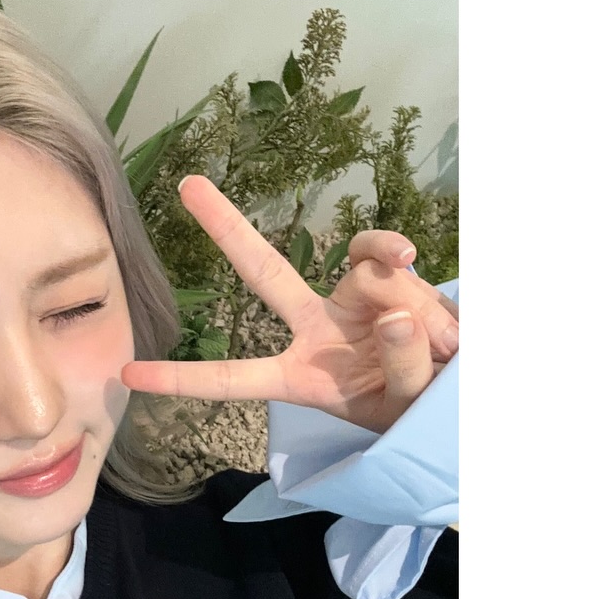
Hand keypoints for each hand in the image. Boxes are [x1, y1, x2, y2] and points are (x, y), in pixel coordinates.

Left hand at [121, 175, 459, 433]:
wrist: (470, 391)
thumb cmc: (424, 413)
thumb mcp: (407, 408)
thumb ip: (400, 366)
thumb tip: (393, 311)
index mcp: (301, 377)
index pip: (234, 380)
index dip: (183, 379)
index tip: (128, 375)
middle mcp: (317, 328)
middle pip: (265, 271)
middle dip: (227, 226)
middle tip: (187, 185)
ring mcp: (351, 298)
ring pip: (369, 279)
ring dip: (412, 315)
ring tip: (443, 350)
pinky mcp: (389, 276)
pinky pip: (390, 261)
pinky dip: (413, 277)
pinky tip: (438, 307)